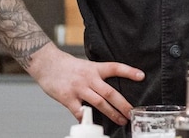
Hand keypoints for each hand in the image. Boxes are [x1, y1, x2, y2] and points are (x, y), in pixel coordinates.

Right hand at [26, 43, 144, 124]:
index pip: (115, 68)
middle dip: (123, 104)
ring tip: (121, 120)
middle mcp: (88, 78)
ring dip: (111, 114)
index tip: (141, 76)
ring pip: (99, 103)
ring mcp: (78, 89)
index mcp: (95, 69)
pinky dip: (87, 119)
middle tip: (132, 112)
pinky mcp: (67, 98)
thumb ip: (98, 76)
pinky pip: (79, 111)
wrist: (47, 64)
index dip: (129, 72)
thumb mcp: (86, 66)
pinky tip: (93, 124)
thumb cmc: (67, 66)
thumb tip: (111, 90)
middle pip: (109, 92)